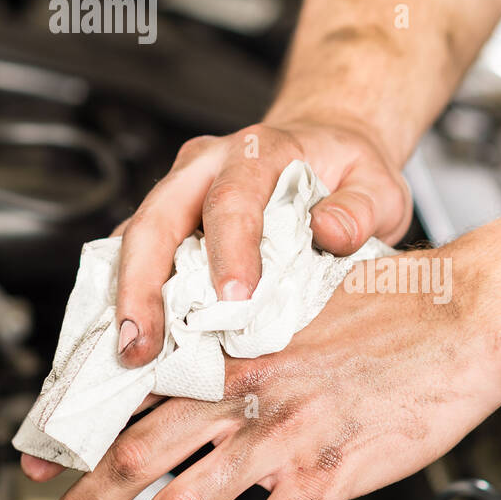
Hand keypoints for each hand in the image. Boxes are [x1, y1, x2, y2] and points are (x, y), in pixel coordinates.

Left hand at [27, 232, 500, 499]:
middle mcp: (243, 392)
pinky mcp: (325, 475)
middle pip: (138, 454)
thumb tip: (203, 360)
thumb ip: (240, 336)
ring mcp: (281, 436)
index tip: (42, 458)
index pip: (132, 390)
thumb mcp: (289, 302)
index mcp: (229, 347)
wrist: (453, 313)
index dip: (80, 429)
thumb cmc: (382, 302)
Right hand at [111, 115, 411, 367]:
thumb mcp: (376, 183)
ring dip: (124, 297)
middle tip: (140, 346)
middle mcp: (205, 164)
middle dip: (141, 284)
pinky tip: (129, 338)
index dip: (229, 250)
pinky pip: (135, 253)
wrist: (321, 145)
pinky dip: (126, 295)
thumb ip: (360, 208)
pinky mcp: (168, 216)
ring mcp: (179, 189)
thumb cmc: (346, 170)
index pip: (233, 199)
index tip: (235, 301)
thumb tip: (330, 232)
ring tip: (127, 354)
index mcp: (257, 152)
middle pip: (157, 218)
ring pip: (135, 237)